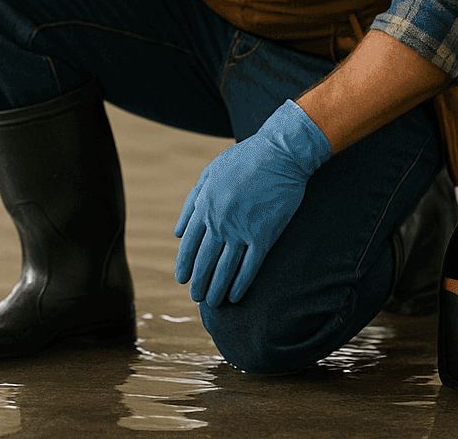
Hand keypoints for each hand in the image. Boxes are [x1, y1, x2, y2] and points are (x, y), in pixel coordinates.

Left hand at [174, 100, 331, 306]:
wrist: (280, 154)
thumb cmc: (244, 160)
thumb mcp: (209, 173)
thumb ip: (192, 202)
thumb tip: (178, 231)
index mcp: (204, 206)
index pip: (189, 245)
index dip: (185, 265)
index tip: (183, 279)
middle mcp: (219, 222)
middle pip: (205, 261)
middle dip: (199, 283)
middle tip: (197, 297)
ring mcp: (242, 230)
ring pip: (225, 268)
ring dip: (217, 289)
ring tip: (213, 302)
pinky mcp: (264, 235)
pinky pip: (249, 267)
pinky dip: (240, 284)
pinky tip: (235, 296)